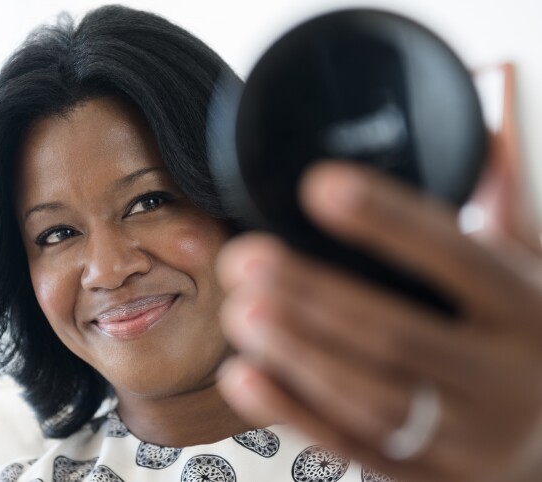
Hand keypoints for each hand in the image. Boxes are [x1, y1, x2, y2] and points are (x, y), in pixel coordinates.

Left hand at [215, 65, 541, 481]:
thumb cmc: (524, 343)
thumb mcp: (522, 281)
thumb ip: (488, 222)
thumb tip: (479, 135)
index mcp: (529, 310)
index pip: (457, 256)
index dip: (388, 219)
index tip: (321, 185)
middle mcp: (506, 378)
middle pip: (400, 335)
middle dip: (314, 296)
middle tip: (248, 260)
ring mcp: (470, 439)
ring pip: (373, 400)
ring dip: (297, 354)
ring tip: (241, 312)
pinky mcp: (431, 479)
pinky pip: (354, 449)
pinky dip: (295, 414)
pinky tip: (246, 376)